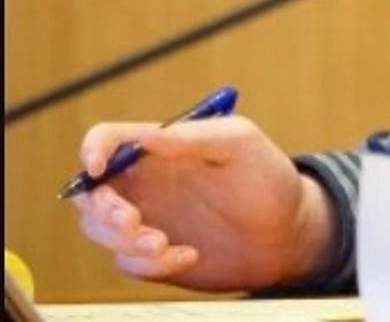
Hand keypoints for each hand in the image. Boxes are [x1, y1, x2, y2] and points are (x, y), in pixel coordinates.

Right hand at [70, 116, 336, 290]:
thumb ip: (192, 137)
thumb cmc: (267, 179)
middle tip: (133, 221)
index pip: (109, 139)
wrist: (288, 233)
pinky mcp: (153, 256)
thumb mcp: (239, 144)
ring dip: (124, 240)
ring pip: (101, 231)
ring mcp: (148, 220)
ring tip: (164, 243)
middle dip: (102, 209)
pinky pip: (128, 263)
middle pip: (92, 192)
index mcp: (161, 148)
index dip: (92, 150)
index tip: (97, 168)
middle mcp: (146, 183)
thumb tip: (146, 134)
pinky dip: (150, 264)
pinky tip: (190, 255)